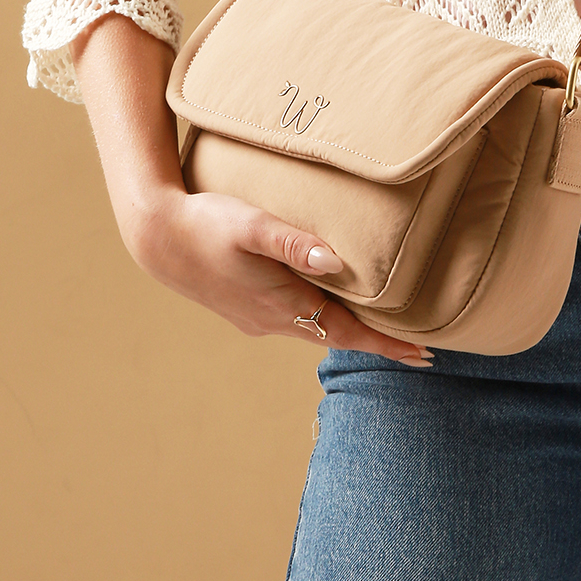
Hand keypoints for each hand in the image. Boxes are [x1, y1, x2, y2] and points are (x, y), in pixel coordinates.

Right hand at [123, 186, 433, 367]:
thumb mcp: (252, 226)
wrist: (157, 238)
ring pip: (315, 328)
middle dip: (377, 342)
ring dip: (349, 330)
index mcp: (283, 304)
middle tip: (417, 347)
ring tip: (383, 326)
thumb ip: (293, 243)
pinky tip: (327, 301)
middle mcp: (273, 320)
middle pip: (337, 335)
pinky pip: (296, 319)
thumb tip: (336, 263)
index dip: (387, 345)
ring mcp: (258, 319)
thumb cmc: (207, 224)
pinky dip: (322, 316)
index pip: (348, 333)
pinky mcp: (246, 309)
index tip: (423, 356)